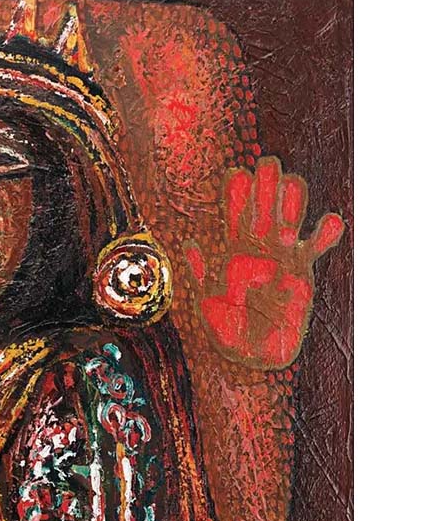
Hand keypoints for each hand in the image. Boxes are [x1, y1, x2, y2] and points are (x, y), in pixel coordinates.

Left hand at [184, 157, 343, 368]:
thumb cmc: (226, 332)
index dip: (235, 195)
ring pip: (290, 218)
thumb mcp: (205, 305)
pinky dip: (325, 233)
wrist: (254, 356)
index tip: (236, 174)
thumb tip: (190, 245)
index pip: (234, 217)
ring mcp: (282, 257)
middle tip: (268, 163)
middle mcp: (258, 249)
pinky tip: (329, 221)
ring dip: (292, 201)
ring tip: (292, 183)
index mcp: (231, 252)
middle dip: (265, 187)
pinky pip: (316, 246)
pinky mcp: (302, 271)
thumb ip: (200, 276)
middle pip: (264, 209)